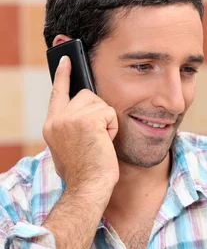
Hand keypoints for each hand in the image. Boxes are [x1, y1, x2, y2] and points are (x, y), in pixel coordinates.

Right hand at [43, 55, 118, 193]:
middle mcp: (57, 119)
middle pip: (87, 96)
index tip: (66, 60)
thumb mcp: (69, 147)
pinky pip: (110, 113)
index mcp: (51, 125)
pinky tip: (106, 143)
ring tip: (100, 143)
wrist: (87, 188)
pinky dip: (113, 128)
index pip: (57, 93)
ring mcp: (70, 119)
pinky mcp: (87, 121)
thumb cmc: (84, 174)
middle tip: (98, 138)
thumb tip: (84, 115)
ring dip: (107, 122)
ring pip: (100, 104)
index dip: (64, 75)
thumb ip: (71, 128)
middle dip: (99, 113)